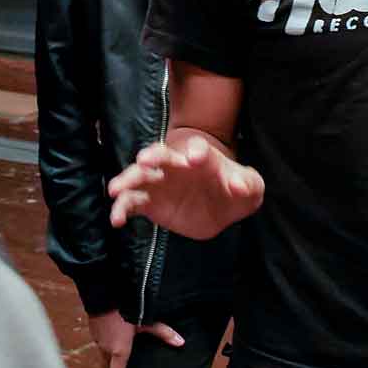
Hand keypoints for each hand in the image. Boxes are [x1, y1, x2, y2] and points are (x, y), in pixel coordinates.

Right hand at [86, 309, 184, 367]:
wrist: (102, 293)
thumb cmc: (122, 309)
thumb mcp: (146, 321)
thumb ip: (163, 333)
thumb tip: (180, 342)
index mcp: (119, 352)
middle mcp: (106, 350)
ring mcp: (98, 341)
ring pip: (103, 358)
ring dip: (110, 363)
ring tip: (120, 365)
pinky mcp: (95, 332)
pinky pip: (101, 347)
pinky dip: (107, 350)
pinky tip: (115, 344)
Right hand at [108, 134, 263, 239]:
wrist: (222, 206)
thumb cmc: (237, 189)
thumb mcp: (251, 188)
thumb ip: (248, 184)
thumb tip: (239, 186)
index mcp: (204, 158)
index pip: (199, 148)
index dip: (197, 150)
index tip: (195, 157)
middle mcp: (177, 166)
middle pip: (161, 155)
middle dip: (153, 156)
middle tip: (145, 160)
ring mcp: (161, 183)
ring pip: (140, 176)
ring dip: (127, 180)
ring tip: (116, 190)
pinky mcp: (151, 203)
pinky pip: (132, 203)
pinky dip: (122, 209)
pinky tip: (117, 219)